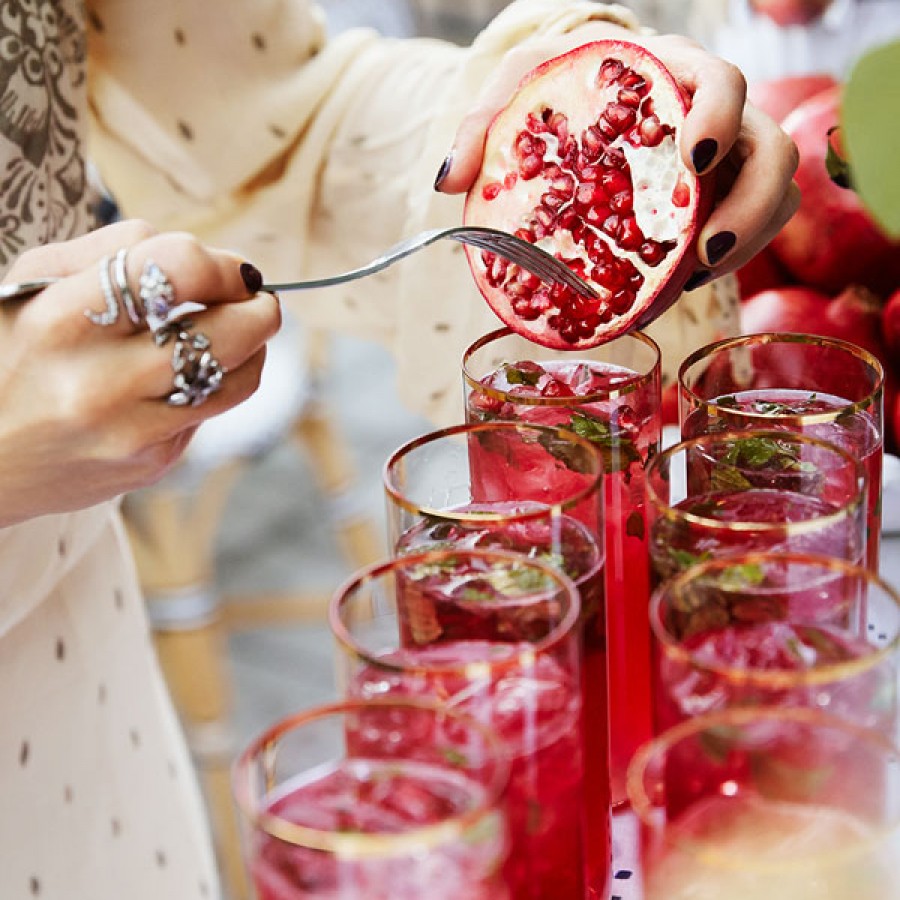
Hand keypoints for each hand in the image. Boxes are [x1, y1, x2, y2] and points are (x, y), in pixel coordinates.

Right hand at [0, 219, 279, 525]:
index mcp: (62, 321)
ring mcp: (131, 431)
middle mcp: (100, 383)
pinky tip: (186, 374)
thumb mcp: (31, 285)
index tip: (232, 270)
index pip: (177, 271)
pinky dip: (212, 385)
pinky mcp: (150, 463)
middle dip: (259, 309)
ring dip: (253, 348)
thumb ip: (113, 251)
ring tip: (236, 330)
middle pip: (228, 333)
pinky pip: (209, 411)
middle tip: (257, 298)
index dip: (222, 265)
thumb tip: (205, 256)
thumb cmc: (6, 353)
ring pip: (237, 379)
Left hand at [436, 23, 799, 284]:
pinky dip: (727, 258)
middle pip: (773, 149)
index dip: (721, 119)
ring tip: (692, 277)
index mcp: (671, 72)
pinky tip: (679, 283)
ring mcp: (726, 161)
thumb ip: (483, 126)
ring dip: (746, 242)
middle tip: (703, 249)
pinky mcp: (720, 200)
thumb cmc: (555, 90)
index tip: (695, 162)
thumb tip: (449, 182)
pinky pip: (750, 228)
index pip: (722, 80)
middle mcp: (714, 115)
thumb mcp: (515, 91)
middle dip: (750, 202)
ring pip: (775, 196)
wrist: (580, 105)